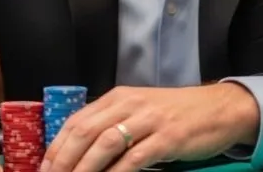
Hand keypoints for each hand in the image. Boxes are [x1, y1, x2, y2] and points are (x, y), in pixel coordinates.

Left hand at [42, 83, 258, 171]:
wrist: (218, 109)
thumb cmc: (176, 113)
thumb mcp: (139, 110)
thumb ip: (112, 124)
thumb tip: (81, 152)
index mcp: (118, 97)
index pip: (76, 121)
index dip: (57, 147)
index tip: (44, 169)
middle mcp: (129, 104)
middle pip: (85, 132)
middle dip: (64, 160)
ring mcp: (148, 119)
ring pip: (105, 144)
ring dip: (84, 169)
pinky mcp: (167, 137)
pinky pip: (134, 158)